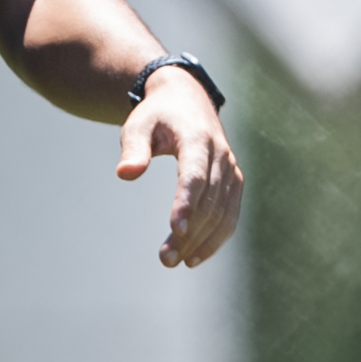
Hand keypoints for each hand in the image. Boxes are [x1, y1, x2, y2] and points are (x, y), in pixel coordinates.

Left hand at [115, 70, 243, 267]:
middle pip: (209, 201)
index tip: (177, 229)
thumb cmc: (157, 115)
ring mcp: (231, 169)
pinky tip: (194, 256)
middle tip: (164, 259)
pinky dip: (216, 238)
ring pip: (223, 213)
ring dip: (202, 242)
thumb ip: (133, 148)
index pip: (195, 175)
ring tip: (174, 261)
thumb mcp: (138, 124)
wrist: (187, 100)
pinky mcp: (234, 181)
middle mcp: (221, 154)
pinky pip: (230, 214)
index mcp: (197, 138)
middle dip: (190, 233)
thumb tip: (125, 174)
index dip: (187, 202)